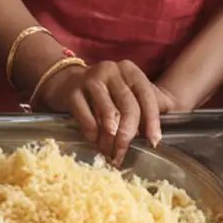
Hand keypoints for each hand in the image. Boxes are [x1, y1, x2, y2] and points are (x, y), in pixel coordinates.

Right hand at [35, 59, 167, 165]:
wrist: (67, 82)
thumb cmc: (106, 92)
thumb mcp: (129, 92)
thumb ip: (147, 107)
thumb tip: (155, 135)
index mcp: (130, 70)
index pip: (146, 95)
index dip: (152, 119)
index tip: (154, 141)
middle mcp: (111, 70)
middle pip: (127, 104)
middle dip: (128, 133)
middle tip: (126, 152)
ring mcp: (90, 79)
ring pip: (107, 113)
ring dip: (110, 138)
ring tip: (111, 153)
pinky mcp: (73, 91)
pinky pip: (86, 117)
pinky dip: (93, 134)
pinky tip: (96, 143)